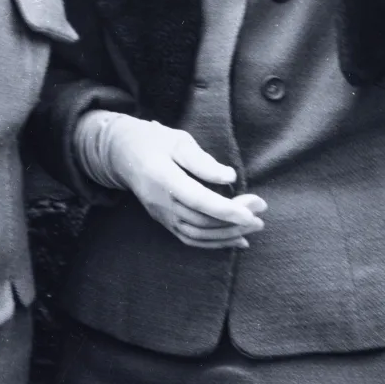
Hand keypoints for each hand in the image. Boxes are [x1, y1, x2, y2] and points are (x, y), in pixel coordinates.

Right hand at [106, 115, 265, 249]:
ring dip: (227, 234)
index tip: (254, 210)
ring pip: (197, 234)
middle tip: (262, 210)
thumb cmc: (153, 141)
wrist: (122, 153)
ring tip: (254, 227)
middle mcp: (161, 202)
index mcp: (164, 178)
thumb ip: (203, 161)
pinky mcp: (164, 221)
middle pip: (202, 220)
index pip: (199, 199)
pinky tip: (236, 240)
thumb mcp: (178, 141)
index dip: (228, 209)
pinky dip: (214, 243)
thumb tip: (229, 177)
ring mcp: (161, 215)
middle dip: (235, 219)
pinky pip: (190, 238)